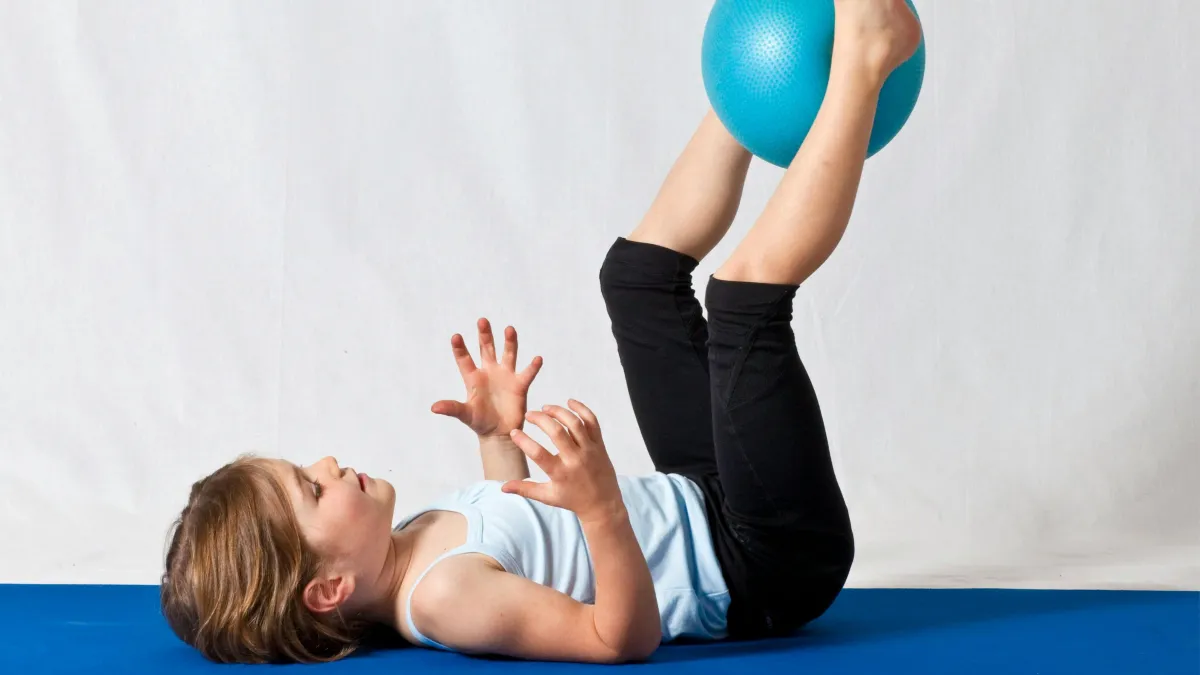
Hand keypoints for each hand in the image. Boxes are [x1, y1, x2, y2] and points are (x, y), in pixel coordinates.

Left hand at [432, 318, 543, 437]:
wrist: (498, 433)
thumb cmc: (479, 422)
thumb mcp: (465, 414)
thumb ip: (452, 408)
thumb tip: (433, 408)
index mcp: (473, 378)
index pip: (465, 359)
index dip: (460, 348)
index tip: (455, 336)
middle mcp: (490, 372)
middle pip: (486, 349)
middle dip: (485, 335)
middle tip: (482, 320)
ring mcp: (505, 376)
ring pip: (508, 354)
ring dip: (509, 342)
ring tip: (509, 329)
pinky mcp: (519, 385)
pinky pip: (527, 373)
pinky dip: (533, 367)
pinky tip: (537, 358)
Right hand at [501, 400, 624, 524]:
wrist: (603, 504)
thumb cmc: (572, 499)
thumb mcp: (548, 497)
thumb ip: (525, 489)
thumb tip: (502, 487)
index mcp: (560, 473)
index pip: (538, 454)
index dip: (524, 441)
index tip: (514, 432)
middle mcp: (575, 460)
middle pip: (557, 432)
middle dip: (540, 419)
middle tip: (530, 415)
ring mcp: (589, 450)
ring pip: (575, 424)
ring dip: (559, 412)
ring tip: (546, 408)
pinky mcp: (599, 445)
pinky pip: (592, 422)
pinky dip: (582, 409)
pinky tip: (569, 403)